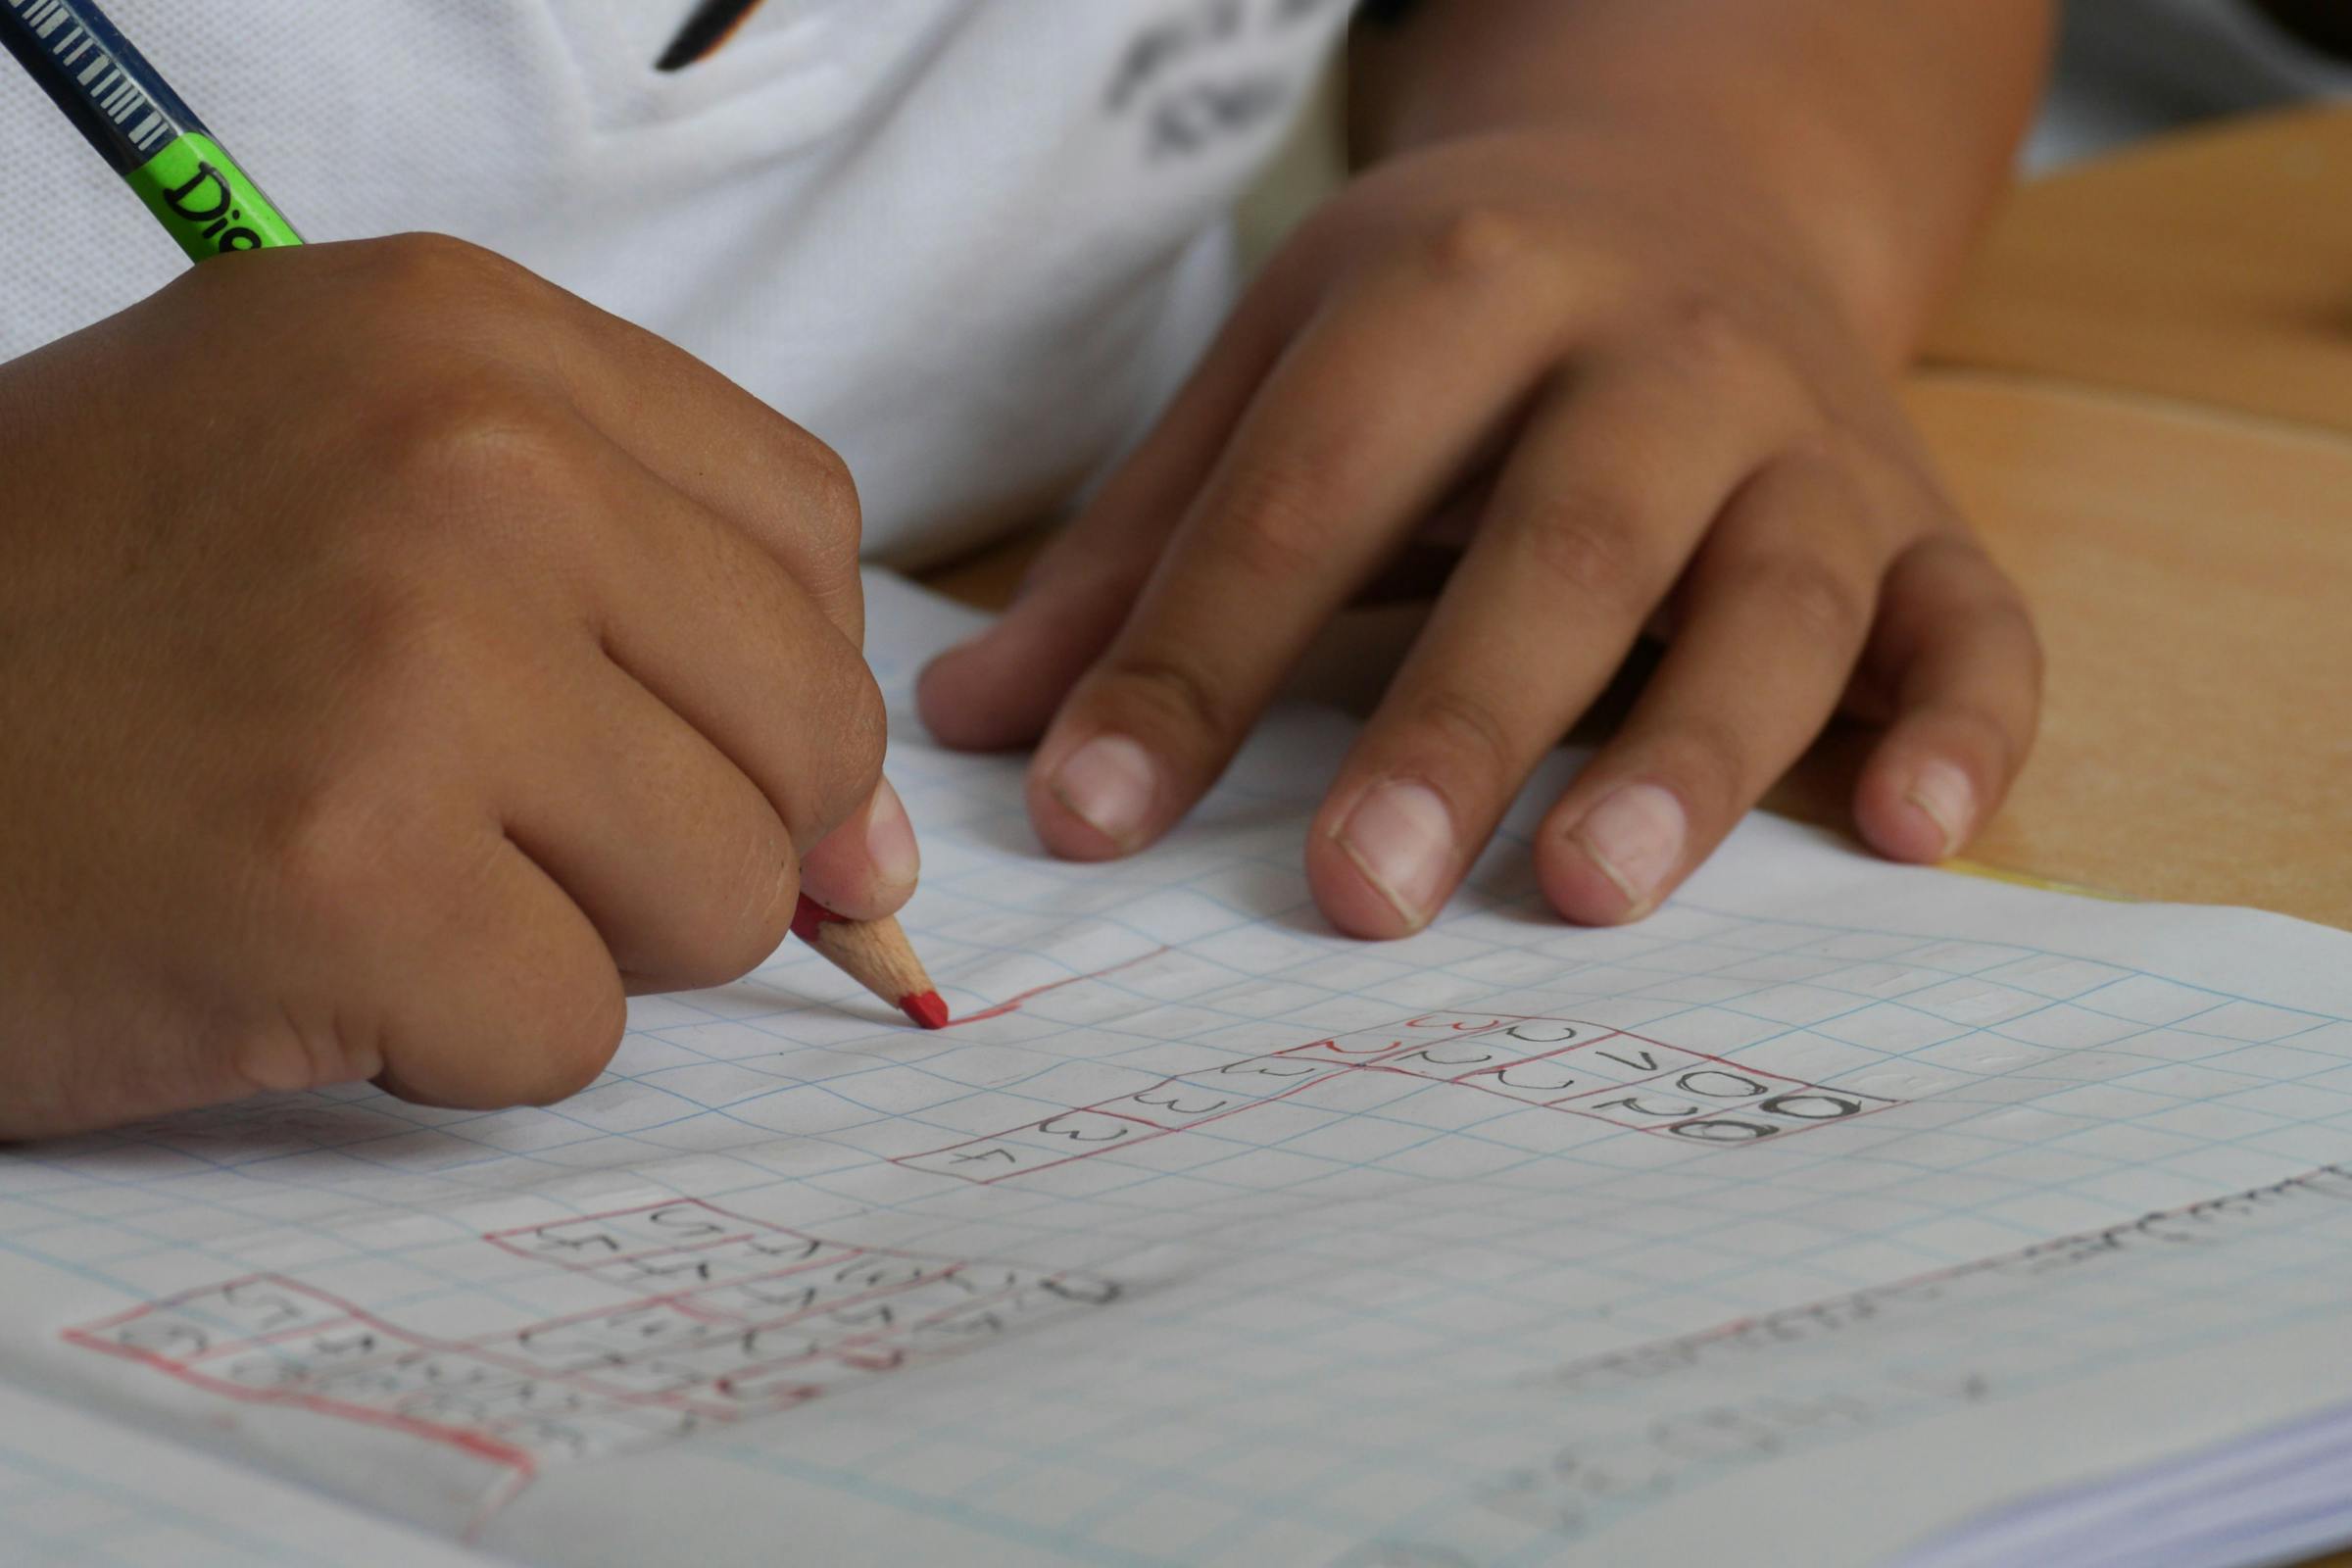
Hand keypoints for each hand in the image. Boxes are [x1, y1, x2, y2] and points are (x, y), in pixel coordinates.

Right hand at [0, 235, 906, 1137]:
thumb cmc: (86, 629)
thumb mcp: (353, 493)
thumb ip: (641, 613)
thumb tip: (878, 847)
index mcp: (469, 338)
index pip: (805, 533)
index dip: (769, 678)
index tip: (681, 745)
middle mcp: (467, 463)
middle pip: (808, 725)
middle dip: (695, 827)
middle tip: (497, 828)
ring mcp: (414, 664)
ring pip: (724, 893)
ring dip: (577, 935)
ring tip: (387, 873)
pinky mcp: (348, 877)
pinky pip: (574, 1031)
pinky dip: (459, 1039)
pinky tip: (308, 952)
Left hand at [919, 130, 2039, 935]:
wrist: (1696, 183)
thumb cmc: (1456, 317)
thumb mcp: (1283, 370)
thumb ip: (1142, 549)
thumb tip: (974, 730)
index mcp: (1462, 288)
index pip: (1311, 492)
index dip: (1194, 660)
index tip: (1091, 821)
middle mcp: (1657, 352)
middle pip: (1564, 540)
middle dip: (1459, 719)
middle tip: (1358, 895)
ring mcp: (1809, 437)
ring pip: (1779, 595)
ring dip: (1694, 748)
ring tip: (1590, 891)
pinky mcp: (1924, 517)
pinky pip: (1977, 623)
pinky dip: (1965, 727)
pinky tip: (1911, 837)